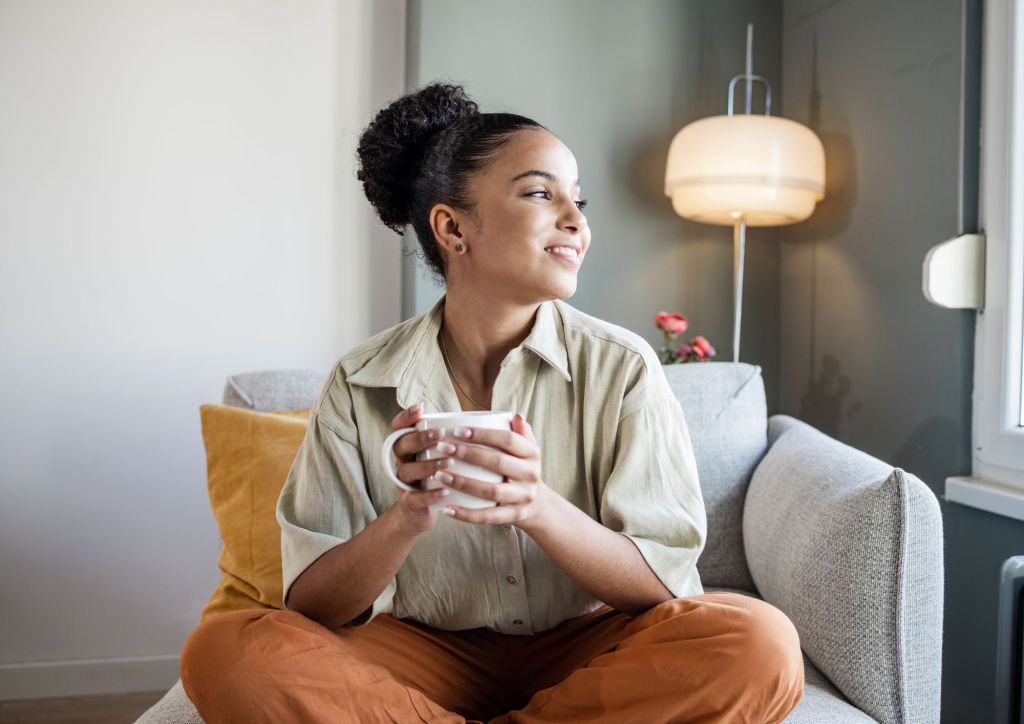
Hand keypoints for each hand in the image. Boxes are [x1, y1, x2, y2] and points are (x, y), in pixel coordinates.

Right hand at [387, 402, 454, 533]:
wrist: (424, 511)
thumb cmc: (442, 476)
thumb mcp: (447, 454)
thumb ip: (465, 437)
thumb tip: (505, 418)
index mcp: (410, 446)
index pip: (400, 427)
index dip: (406, 417)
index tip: (421, 409)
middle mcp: (404, 461)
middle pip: (401, 445)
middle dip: (420, 438)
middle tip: (440, 434)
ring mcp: (405, 482)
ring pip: (407, 470)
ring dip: (427, 465)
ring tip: (447, 463)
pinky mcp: (409, 503)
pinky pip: (414, 498)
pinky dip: (429, 495)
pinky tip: (445, 491)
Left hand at [439, 413, 550, 527]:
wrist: (538, 504)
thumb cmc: (521, 469)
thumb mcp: (527, 449)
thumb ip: (520, 432)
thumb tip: (514, 416)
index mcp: (532, 453)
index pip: (508, 440)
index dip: (483, 434)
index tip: (457, 431)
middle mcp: (531, 475)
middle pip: (498, 462)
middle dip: (468, 454)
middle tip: (442, 448)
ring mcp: (523, 497)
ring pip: (491, 491)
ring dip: (463, 483)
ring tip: (439, 476)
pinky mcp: (514, 515)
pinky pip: (488, 517)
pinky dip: (466, 514)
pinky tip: (447, 508)